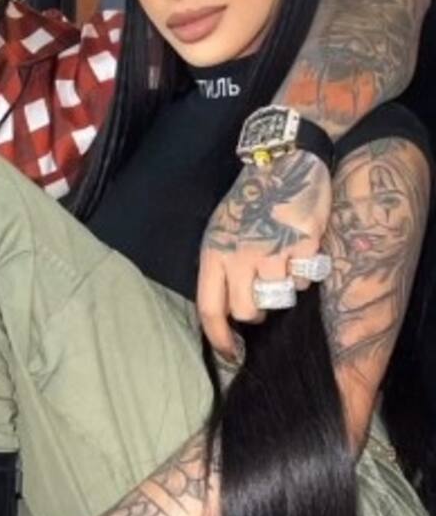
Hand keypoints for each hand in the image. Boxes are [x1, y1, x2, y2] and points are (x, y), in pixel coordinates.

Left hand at [197, 151, 331, 357]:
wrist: (284, 162)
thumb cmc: (250, 201)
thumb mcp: (221, 230)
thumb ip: (221, 268)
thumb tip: (226, 313)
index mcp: (214, 252)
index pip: (210, 309)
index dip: (220, 338)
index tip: (231, 354)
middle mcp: (241, 255)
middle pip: (248, 312)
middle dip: (257, 312)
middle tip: (263, 292)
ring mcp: (274, 251)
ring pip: (279, 300)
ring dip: (283, 289)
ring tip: (282, 262)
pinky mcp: (303, 246)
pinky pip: (304, 281)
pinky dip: (303, 272)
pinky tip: (299, 249)